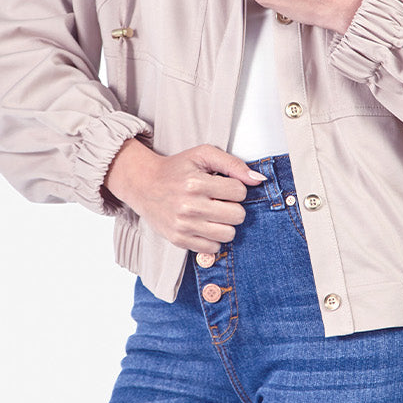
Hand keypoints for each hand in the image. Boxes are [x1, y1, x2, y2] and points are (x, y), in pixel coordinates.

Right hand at [105, 140, 265, 254]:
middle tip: (220, 200)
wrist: (143, 184)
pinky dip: (213, 237)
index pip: (240, 192)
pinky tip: (203, 225)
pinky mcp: (179, 240)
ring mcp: (183, 226)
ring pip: (228, 234)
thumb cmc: (177, 168)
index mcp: (196, 183)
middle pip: (237, 216)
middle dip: (233, 207)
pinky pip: (213, 248)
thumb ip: (233, 164)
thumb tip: (259, 180)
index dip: (236, 188)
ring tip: (213, 213)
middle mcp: (189, 207)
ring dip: (225, 224)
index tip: (223, 185)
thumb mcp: (203, 155)